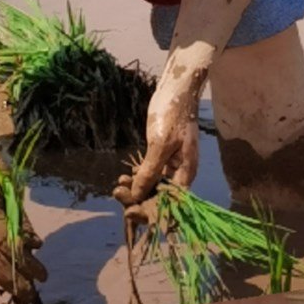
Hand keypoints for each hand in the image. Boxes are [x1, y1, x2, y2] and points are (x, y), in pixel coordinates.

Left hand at [114, 74, 202, 206]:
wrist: (175, 90)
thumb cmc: (172, 114)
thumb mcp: (160, 144)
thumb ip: (150, 171)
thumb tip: (137, 195)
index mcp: (186, 173)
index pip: (171, 206)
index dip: (151, 213)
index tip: (131, 212)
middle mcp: (180, 174)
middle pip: (161, 198)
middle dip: (139, 200)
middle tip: (117, 194)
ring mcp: (172, 165)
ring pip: (153, 187)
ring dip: (135, 190)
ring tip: (118, 186)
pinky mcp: (163, 157)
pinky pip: (150, 175)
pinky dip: (137, 178)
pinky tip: (124, 178)